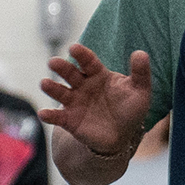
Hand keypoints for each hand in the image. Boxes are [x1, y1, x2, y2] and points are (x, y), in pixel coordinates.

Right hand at [39, 44, 153, 156]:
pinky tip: (43, 113)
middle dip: (61, 67)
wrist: (122, 136)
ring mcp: (74, 102)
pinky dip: (49, 115)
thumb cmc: (130, 109)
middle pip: (70, 73)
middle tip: (53, 62)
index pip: (88, 61)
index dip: (81, 54)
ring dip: (51, 87)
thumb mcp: (140, 91)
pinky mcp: (69, 120)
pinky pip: (57, 116)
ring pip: (60, 91)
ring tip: (44, 83)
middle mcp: (83, 85)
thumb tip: (141, 53)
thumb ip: (141, 72)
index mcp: (98, 74)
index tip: (74, 48)